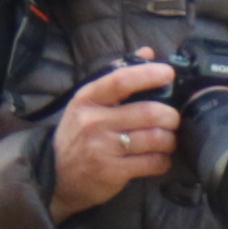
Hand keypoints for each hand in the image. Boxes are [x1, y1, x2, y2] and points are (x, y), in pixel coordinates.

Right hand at [43, 56, 181, 220]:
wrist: (55, 175)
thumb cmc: (77, 134)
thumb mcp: (88, 103)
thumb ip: (117, 76)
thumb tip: (148, 53)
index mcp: (88, 99)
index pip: (121, 81)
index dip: (149, 75)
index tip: (168, 74)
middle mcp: (94, 122)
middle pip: (148, 112)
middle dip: (171, 116)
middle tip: (172, 119)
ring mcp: (103, 149)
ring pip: (155, 139)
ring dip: (169, 139)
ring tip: (167, 139)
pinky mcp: (113, 172)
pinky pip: (153, 163)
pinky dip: (163, 160)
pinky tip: (159, 158)